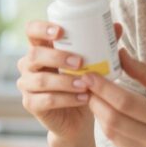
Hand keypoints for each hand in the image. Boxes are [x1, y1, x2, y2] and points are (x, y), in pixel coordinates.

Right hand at [17, 20, 122, 141]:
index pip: (31, 31)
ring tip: (85, 84)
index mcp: (41, 48)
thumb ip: (101, 45)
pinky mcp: (31, 104)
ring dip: (65, 81)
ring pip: (41, 80)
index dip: (42, 28)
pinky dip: (67, 99)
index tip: (61, 31)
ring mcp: (27, 85)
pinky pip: (46, 100)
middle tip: (80, 62)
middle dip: (57, 57)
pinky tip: (83, 98)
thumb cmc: (81, 84)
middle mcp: (29, 65)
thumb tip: (117, 27)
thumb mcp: (91, 64)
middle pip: (34, 55)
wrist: (77, 119)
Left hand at [82, 49, 145, 146]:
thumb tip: (120, 54)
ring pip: (111, 133)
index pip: (126, 102)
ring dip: (98, 113)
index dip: (104, 88)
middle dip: (95, 100)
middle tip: (85, 84)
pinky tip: (106, 112)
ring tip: (93, 96)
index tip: (90, 75)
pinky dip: (108, 125)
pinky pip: (117, 143)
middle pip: (114, 119)